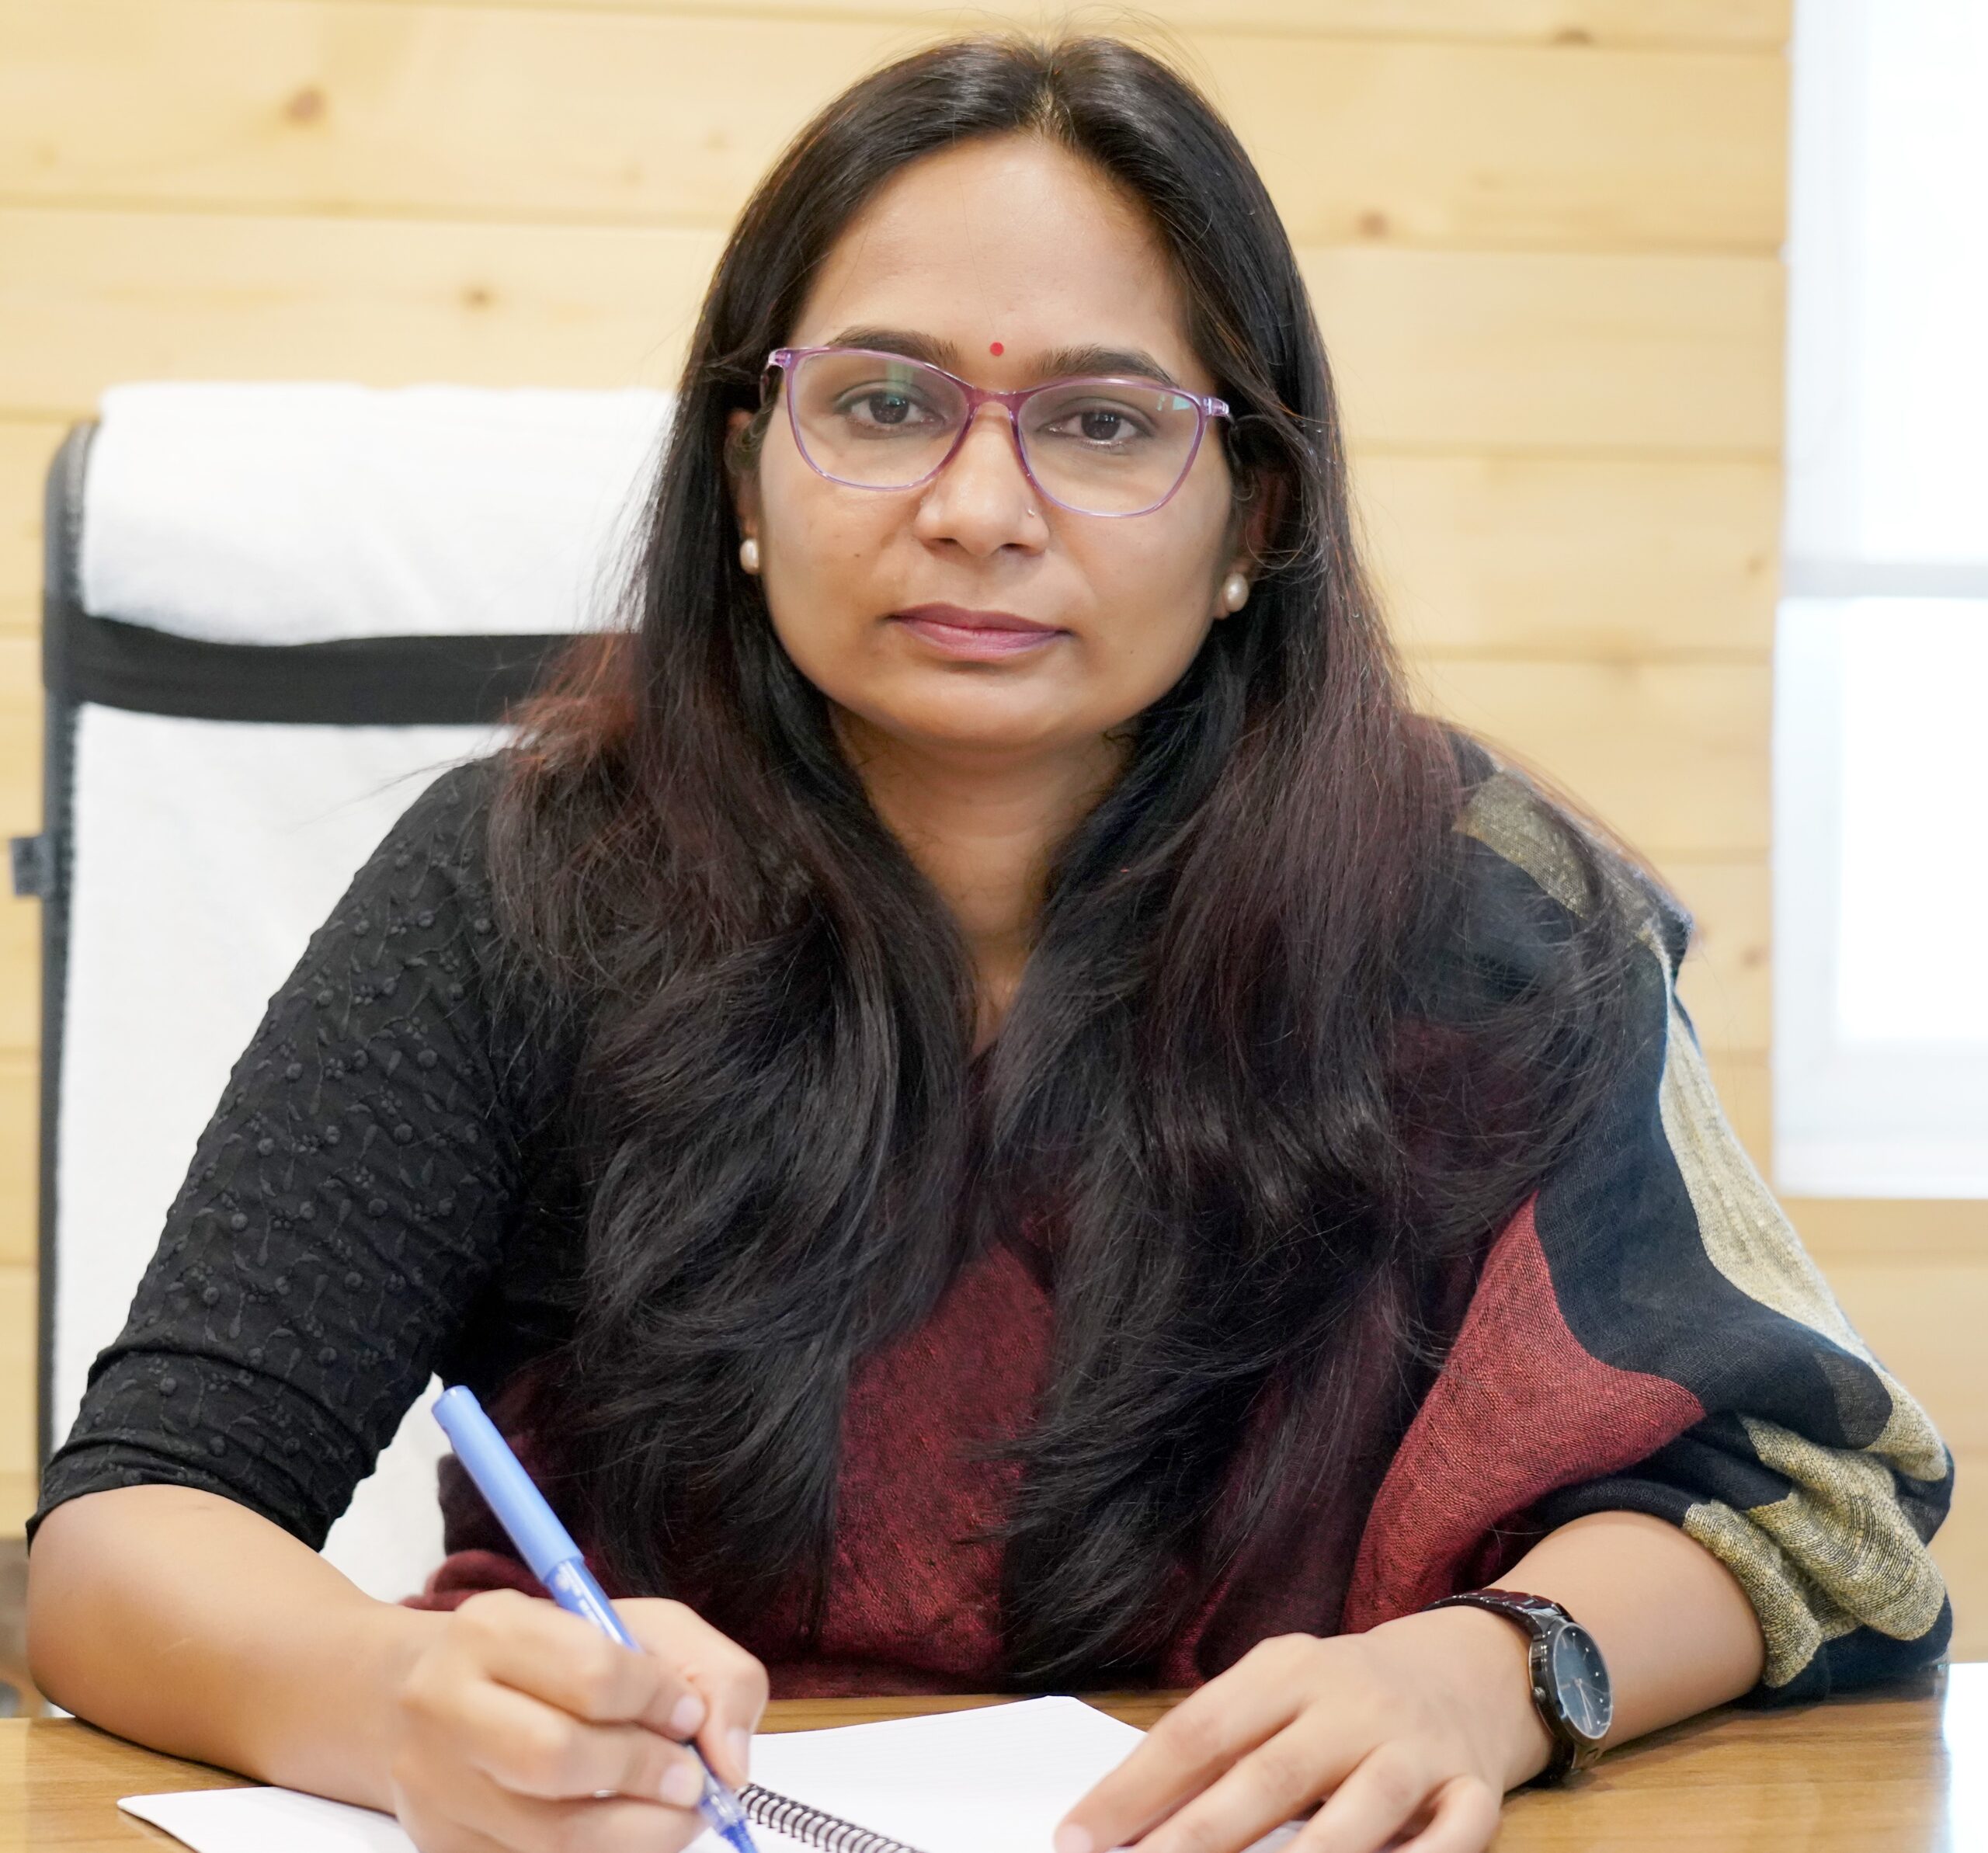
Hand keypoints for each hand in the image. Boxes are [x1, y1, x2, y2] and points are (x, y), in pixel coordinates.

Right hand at [384, 1589, 767, 1852]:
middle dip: (646, 1773)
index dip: (659, 1701)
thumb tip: (732, 1761)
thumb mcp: (637, 1627)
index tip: (690, 1715)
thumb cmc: (552, 1655)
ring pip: (551, 1835)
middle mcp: (447, 1704)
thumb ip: (709, 1672)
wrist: (427, 1696)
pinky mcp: (443, 1846)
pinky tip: (629, 1830)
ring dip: (638, 1833)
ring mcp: (436, 1786)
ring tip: (678, 1815)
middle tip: (692, 1781)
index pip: (591, 1673)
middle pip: (559, 1758)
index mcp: (493, 1628)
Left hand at [1054, 1610, 1553, 1852]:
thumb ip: (1220, 1741)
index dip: (1135, 1788)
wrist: (1468, 1668)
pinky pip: (1455, 1833)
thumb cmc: (1341, 1696)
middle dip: (1199, 1838)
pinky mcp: (1474, 1788)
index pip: (1199, 1730)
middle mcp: (1351, 1703)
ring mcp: (1416, 1747)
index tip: (1079, 1837)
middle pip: (1268, 1777)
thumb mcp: (1279, 1689)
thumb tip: (1129, 1816)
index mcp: (1288, 1670)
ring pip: (1362, 1809)